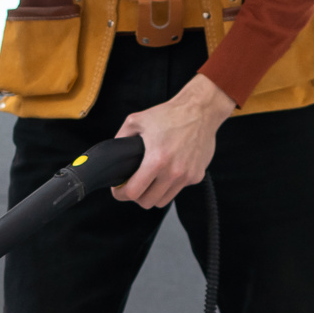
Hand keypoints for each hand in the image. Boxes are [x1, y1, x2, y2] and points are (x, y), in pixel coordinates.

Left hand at [114, 74, 234, 207]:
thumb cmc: (169, 114)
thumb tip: (113, 156)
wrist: (201, 110)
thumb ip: (121, 138)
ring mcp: (187, 176)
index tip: (118, 190)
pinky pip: (178, 189)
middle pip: (148, 202)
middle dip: (137, 196)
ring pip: (163, 200)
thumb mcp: (136, 121)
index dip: (121, 194)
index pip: (133, 192)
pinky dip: (170, 185)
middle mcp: (173, 172)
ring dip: (154, 194)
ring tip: (150, 181)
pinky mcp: (197, 176)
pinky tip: (168, 171)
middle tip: (134, 186)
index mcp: (156, 160)